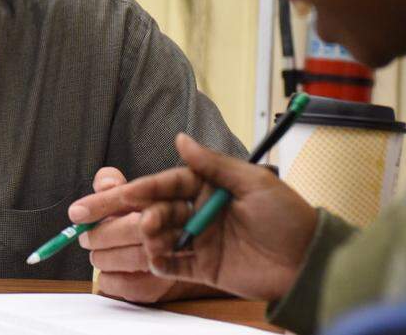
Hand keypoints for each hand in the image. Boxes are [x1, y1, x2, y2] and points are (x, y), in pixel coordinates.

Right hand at [69, 134, 318, 300]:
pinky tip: (152, 258)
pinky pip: (173, 265)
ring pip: (158, 237)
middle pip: (153, 210)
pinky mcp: (203, 268)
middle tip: (96, 219)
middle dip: (126, 214)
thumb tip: (180, 138)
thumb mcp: (252, 182)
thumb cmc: (288, 216)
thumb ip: (212, 163)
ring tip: (137, 238)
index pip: (164, 184)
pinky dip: (159, 262)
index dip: (139, 188)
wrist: (310, 262)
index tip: (117, 192)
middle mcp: (197, 211)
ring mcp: (198, 240)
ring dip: (143, 237)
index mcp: (206, 186)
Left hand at [78, 167, 183, 302]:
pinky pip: (128, 284)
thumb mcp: (124, 193)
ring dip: (103, 258)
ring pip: (131, 258)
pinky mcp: (161, 286)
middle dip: (100, 235)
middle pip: (134, 228)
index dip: (101, 204)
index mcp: (162, 199)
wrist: (161, 257)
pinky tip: (107, 272)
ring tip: (98, 255)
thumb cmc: (136, 218)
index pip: (133, 196)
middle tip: (85, 239)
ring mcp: (170, 259)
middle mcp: (174, 227)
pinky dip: (108, 279)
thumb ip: (110, 182)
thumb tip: (104, 185)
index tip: (76, 214)